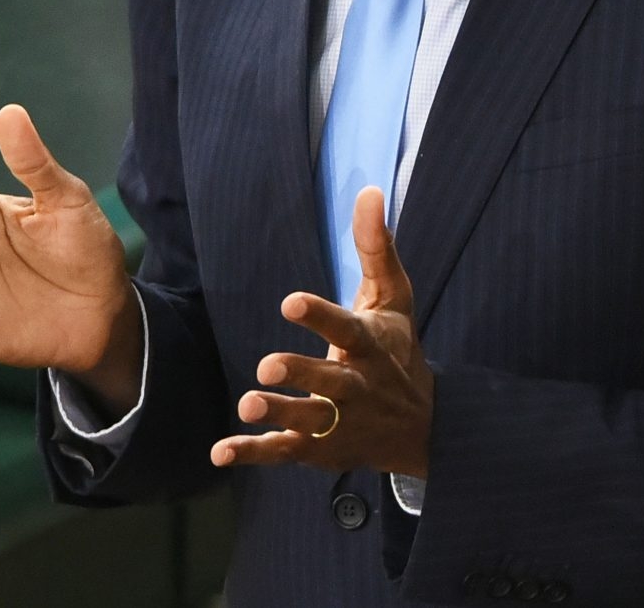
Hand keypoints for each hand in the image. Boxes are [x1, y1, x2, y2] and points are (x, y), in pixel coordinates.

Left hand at [211, 186, 433, 477]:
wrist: (423, 427)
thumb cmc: (398, 349)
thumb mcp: (393, 298)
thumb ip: (375, 248)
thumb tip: (369, 191)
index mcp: (370, 347)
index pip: (346, 330)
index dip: (320, 317)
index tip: (289, 303)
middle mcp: (355, 388)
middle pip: (328, 384)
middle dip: (300, 375)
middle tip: (267, 366)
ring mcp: (337, 422)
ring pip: (307, 421)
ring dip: (277, 414)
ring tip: (246, 404)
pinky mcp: (319, 450)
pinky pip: (284, 453)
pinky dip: (252, 453)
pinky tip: (220, 451)